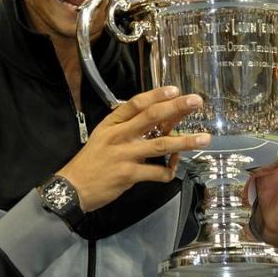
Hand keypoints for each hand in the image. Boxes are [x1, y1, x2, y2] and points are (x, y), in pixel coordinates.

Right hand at [58, 86, 210, 211]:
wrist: (72, 187)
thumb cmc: (92, 161)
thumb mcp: (103, 137)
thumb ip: (127, 128)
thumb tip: (159, 122)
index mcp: (112, 124)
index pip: (136, 103)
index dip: (156, 95)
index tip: (175, 89)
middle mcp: (118, 135)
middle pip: (152, 117)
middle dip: (176, 108)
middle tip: (195, 101)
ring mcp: (124, 155)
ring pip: (161, 144)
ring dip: (185, 141)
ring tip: (204, 139)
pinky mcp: (129, 174)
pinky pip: (157, 172)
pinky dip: (169, 170)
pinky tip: (173, 168)